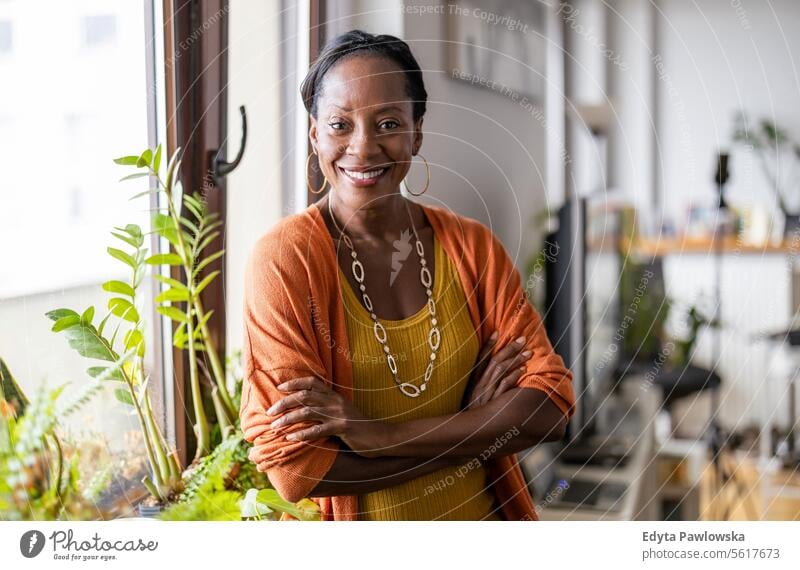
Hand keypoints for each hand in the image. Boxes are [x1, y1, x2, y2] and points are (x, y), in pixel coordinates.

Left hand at [265, 376, 386, 457]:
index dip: (294, 382)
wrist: (380, 437)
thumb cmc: (359, 428)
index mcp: (334, 395)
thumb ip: (326, 408)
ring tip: (274, 426)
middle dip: (284, 402)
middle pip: (304, 396)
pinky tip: (291, 438)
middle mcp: (335, 401)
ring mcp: (339, 414)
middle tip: (269, 412)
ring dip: (288, 418)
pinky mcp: (343, 428)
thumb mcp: (342, 413)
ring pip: (307, 412)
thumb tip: (305, 410)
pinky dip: (302, 434)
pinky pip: (318, 430)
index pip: (312, 382)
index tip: (279, 387)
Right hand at [462, 332, 530, 409]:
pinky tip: (523, 370)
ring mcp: (485, 393)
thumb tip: (495, 372)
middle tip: (522, 340)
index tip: (497, 332)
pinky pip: (504, 386)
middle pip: (494, 361)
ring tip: (528, 353)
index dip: (488, 344)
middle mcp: (478, 385)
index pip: (480, 358)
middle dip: (509, 349)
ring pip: (500, 371)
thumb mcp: (472, 398)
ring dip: (515, 360)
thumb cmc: (472, 416)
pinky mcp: (492, 403)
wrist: (466, 435)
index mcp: (472, 381)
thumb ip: (480, 385)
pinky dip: (513, 376)